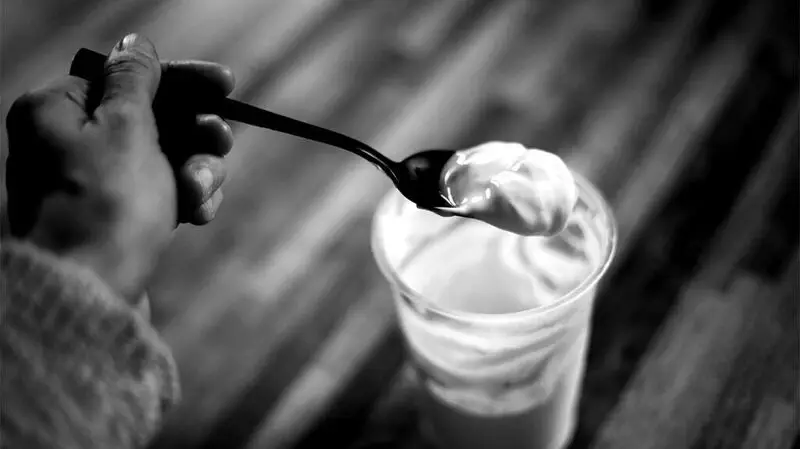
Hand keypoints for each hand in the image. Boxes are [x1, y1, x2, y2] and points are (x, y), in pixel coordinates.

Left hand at [5, 34, 234, 302]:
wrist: (90, 296)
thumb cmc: (104, 207)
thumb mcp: (126, 128)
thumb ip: (135, 80)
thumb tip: (136, 44)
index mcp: (57, 111)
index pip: (128, 78)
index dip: (183, 79)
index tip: (228, 84)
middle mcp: (69, 144)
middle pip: (154, 120)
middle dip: (195, 135)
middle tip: (221, 142)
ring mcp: (95, 186)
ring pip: (167, 159)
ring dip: (196, 171)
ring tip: (201, 194)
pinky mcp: (117, 220)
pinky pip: (163, 193)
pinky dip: (186, 198)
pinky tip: (197, 214)